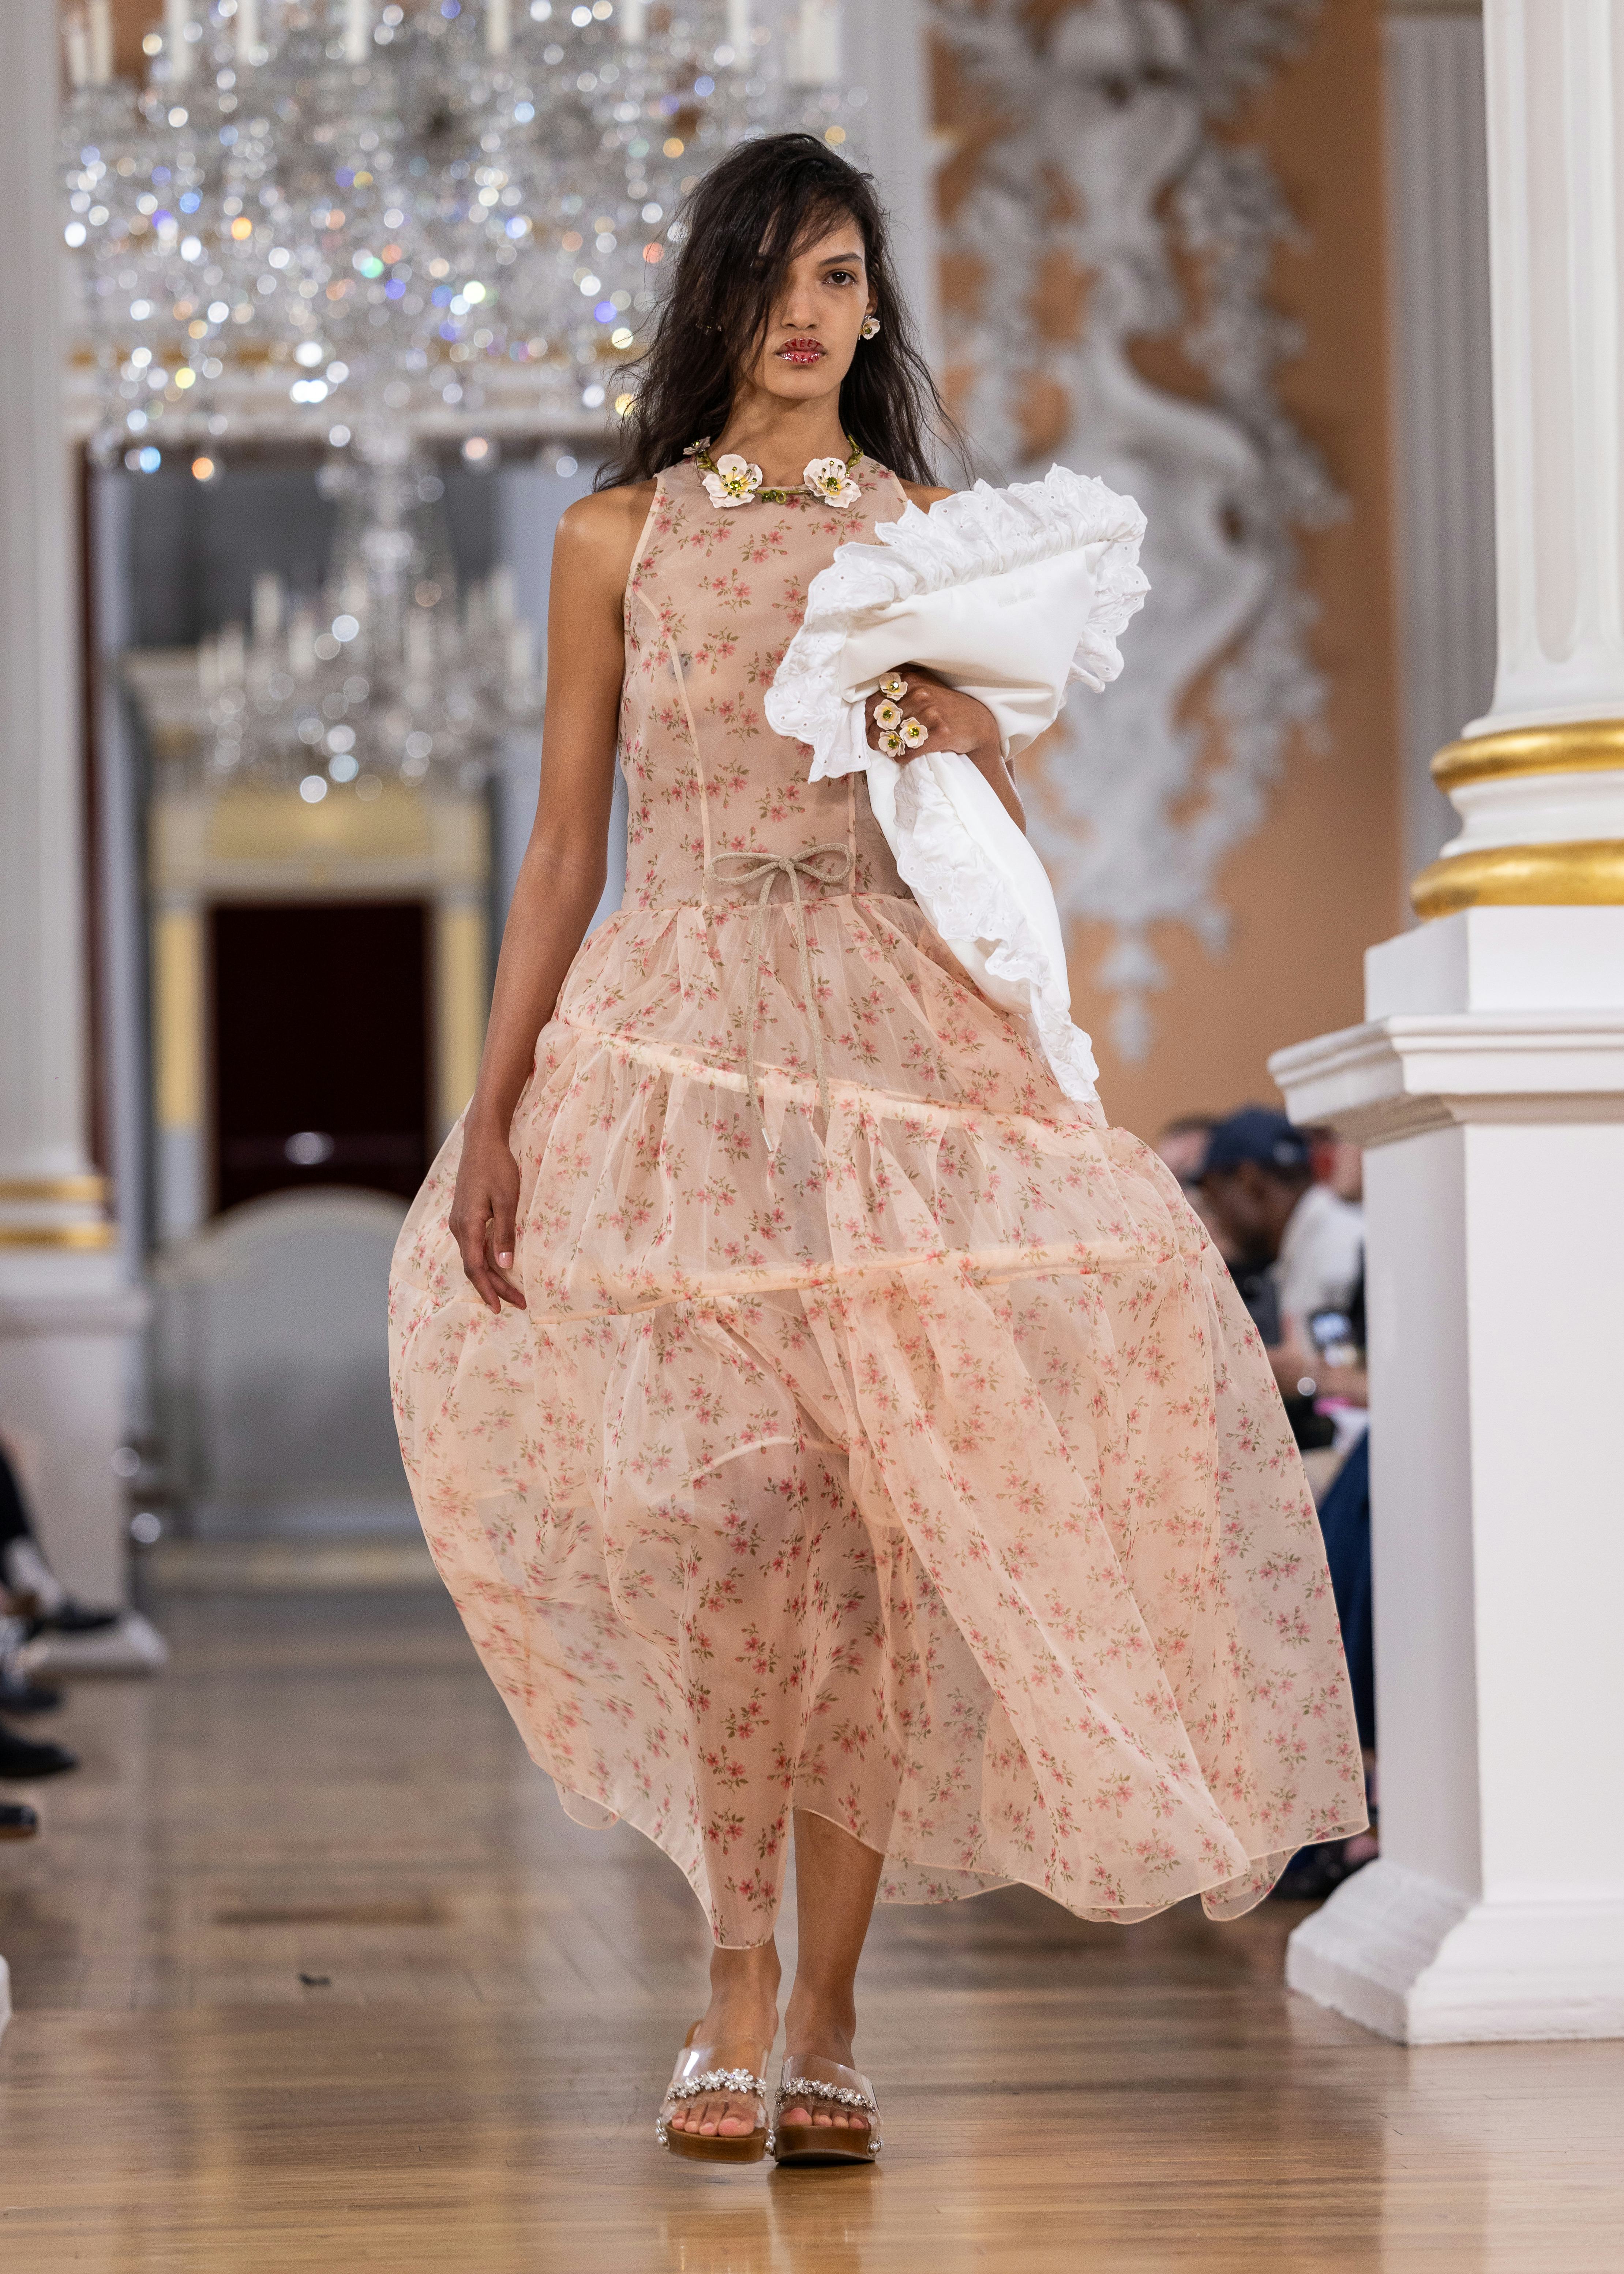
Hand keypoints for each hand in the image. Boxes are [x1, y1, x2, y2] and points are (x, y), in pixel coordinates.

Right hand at [449, 1119, 526, 1312]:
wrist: (482, 1141)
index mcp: (468, 1225)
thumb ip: (505, 1233)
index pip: (475, 1268)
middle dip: (496, 1287)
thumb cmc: (497, 1167)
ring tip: (513, 1291)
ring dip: (493, 1275)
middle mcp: (459, 1227)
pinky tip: (501, 1266)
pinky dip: (487, 1259)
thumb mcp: (507, 1200)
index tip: (500, 1308)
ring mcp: (460, 1221)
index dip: (488, 1290)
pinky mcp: (466, 1214)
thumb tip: (505, 1266)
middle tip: (519, 1303)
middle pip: (475, 1266)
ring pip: (474, 1256)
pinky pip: (474, 1245)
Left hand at [865, 666, 997, 765]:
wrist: (977, 724)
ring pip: (892, 737)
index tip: (869, 726)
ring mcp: (930, 713)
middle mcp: (920, 694)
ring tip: (892, 749)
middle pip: (881, 721)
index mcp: (912, 680)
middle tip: (877, 743)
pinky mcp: (939, 734)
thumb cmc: (947, 706)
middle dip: (874, 735)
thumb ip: (901, 685)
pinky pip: (907, 752)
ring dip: (888, 748)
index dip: (867, 717)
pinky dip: (902, 758)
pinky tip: (905, 756)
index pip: (874, 701)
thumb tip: (870, 700)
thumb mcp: (926, 685)